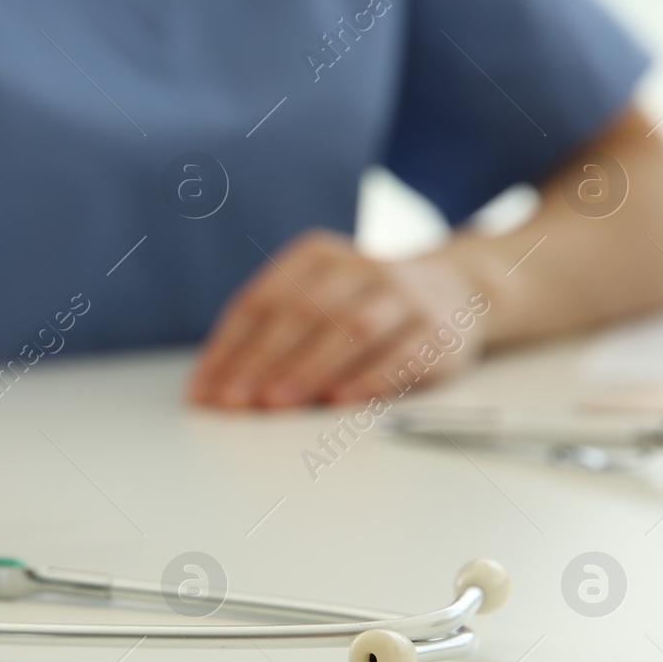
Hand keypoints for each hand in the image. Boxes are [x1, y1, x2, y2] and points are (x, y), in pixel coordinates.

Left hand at [188, 230, 482, 408]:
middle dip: (262, 360)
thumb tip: (216, 389)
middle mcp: (359, 267)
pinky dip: (369, 378)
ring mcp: (402, 295)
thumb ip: (272, 336)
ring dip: (309, 368)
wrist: (458, 289)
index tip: (205, 390)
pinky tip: (339, 401)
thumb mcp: (319, 300)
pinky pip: (402, 354)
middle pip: (302, 313)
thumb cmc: (365, 306)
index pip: (261, 302)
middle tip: (234, 401)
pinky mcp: (439, 329)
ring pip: (351, 329)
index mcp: (317, 258)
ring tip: (275, 403)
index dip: (229, 347)